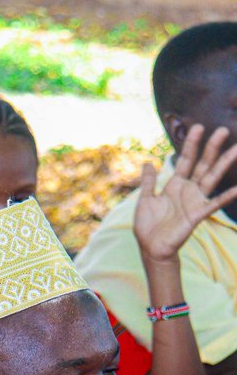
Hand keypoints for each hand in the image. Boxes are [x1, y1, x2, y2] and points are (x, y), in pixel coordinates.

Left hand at [134, 124, 236, 263]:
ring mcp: (194, 201)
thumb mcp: (145, 199)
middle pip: (202, 164)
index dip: (191, 145)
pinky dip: (225, 196)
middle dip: (212, 148)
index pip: (185, 160)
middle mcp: (188, 190)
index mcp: (175, 185)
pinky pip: (213, 204)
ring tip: (236, 149)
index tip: (198, 127)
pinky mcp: (197, 215)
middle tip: (222, 129)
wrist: (151, 247)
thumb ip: (149, 182)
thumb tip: (148, 162)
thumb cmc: (148, 225)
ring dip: (223, 164)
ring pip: (211, 178)